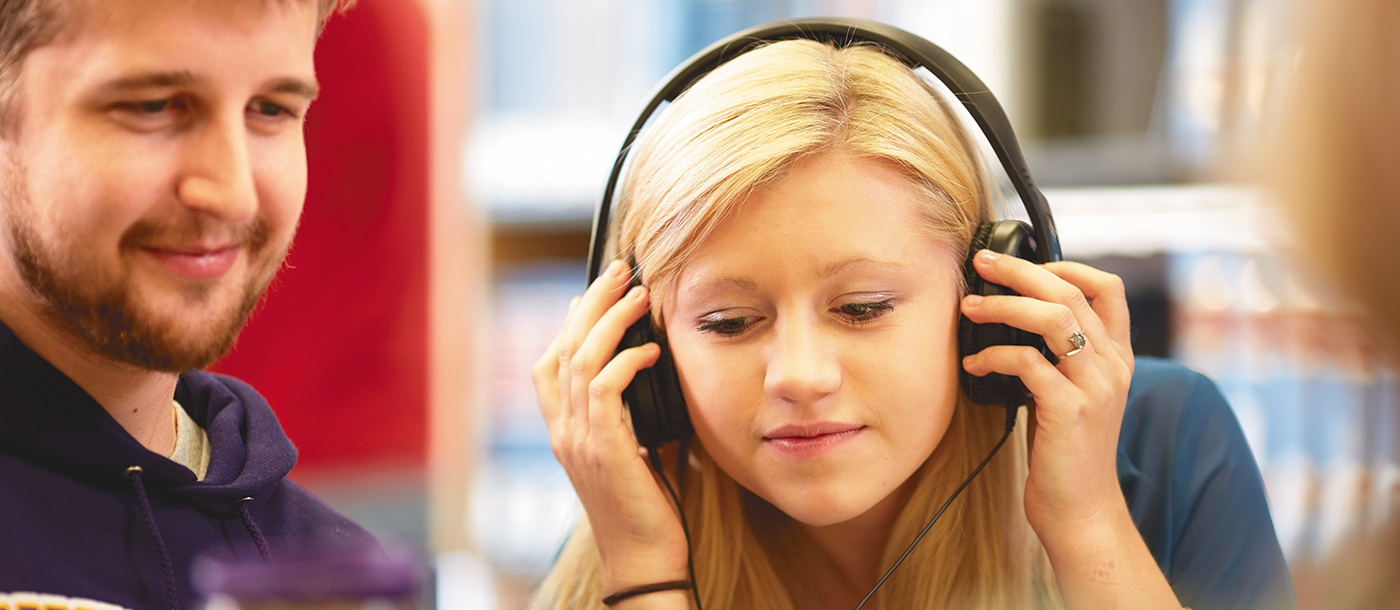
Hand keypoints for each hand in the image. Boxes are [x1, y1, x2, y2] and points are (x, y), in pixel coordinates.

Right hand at [532, 260, 690, 592]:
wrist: (644, 557)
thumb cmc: (646, 507)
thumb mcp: (633, 451)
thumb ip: (631, 414)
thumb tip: (653, 373)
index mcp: (564, 431)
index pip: (549, 363)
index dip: (568, 322)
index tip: (594, 291)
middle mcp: (562, 431)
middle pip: (563, 347)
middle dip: (591, 302)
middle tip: (621, 270)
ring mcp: (578, 440)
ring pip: (581, 360)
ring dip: (611, 320)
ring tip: (640, 295)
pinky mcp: (604, 450)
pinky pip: (604, 389)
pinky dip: (627, 361)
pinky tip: (651, 350)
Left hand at [958, 249, 1134, 537]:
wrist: (1081, 509)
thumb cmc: (1066, 451)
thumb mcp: (1072, 394)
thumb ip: (1059, 356)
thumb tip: (1012, 315)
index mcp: (1116, 358)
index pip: (1109, 289)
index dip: (1067, 266)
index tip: (1025, 261)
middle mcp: (1112, 366)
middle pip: (1070, 293)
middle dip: (1020, 271)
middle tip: (980, 263)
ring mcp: (1095, 387)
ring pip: (1053, 318)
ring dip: (1003, 305)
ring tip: (969, 308)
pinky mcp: (1069, 411)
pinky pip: (1028, 363)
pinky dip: (993, 356)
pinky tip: (973, 365)